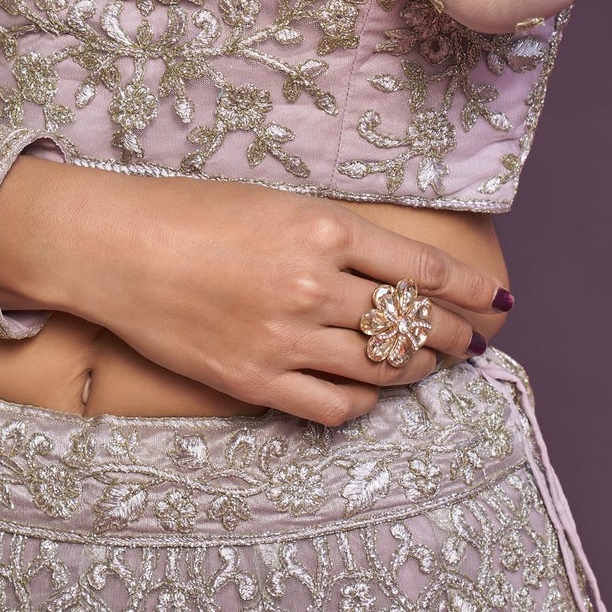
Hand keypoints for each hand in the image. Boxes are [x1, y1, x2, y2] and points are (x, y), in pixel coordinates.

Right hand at [0, 159, 509, 427]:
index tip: (495, 302)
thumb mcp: (277, 204)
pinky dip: (363, 404)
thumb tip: (392, 270)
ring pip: (381, 368)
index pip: (423, 268)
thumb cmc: (191, 214)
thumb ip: (336, 237)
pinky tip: (366, 393)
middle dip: (452, 335)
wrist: (116, 249)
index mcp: (324, 229)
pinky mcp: (258, 381)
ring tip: (425, 365)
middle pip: (411, 323)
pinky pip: (335, 407)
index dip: (468, 290)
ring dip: (414, 369)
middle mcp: (316, 285)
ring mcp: (288, 338)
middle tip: (468, 341)